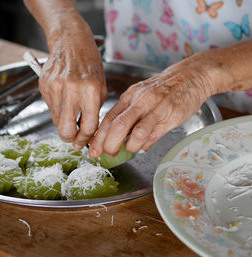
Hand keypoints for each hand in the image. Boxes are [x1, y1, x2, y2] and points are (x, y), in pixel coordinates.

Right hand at [39, 23, 106, 148]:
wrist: (71, 42)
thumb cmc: (89, 64)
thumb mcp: (101, 86)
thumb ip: (95, 110)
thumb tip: (87, 132)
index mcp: (91, 89)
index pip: (88, 126)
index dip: (86, 138)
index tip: (84, 141)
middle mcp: (72, 88)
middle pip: (66, 130)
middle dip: (69, 138)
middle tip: (73, 137)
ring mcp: (55, 86)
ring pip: (57, 121)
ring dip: (63, 121)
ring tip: (70, 111)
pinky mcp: (44, 85)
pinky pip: (50, 108)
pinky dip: (57, 108)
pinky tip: (63, 97)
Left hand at [89, 51, 226, 157]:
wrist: (191, 76)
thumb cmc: (163, 88)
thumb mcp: (141, 97)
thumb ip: (130, 117)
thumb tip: (120, 139)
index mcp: (129, 96)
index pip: (109, 118)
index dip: (98, 137)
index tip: (92, 150)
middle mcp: (140, 101)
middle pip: (118, 125)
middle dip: (109, 144)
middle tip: (108, 154)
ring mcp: (156, 108)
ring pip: (137, 132)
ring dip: (130, 146)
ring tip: (129, 150)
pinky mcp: (172, 116)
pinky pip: (155, 134)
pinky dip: (146, 144)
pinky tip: (144, 146)